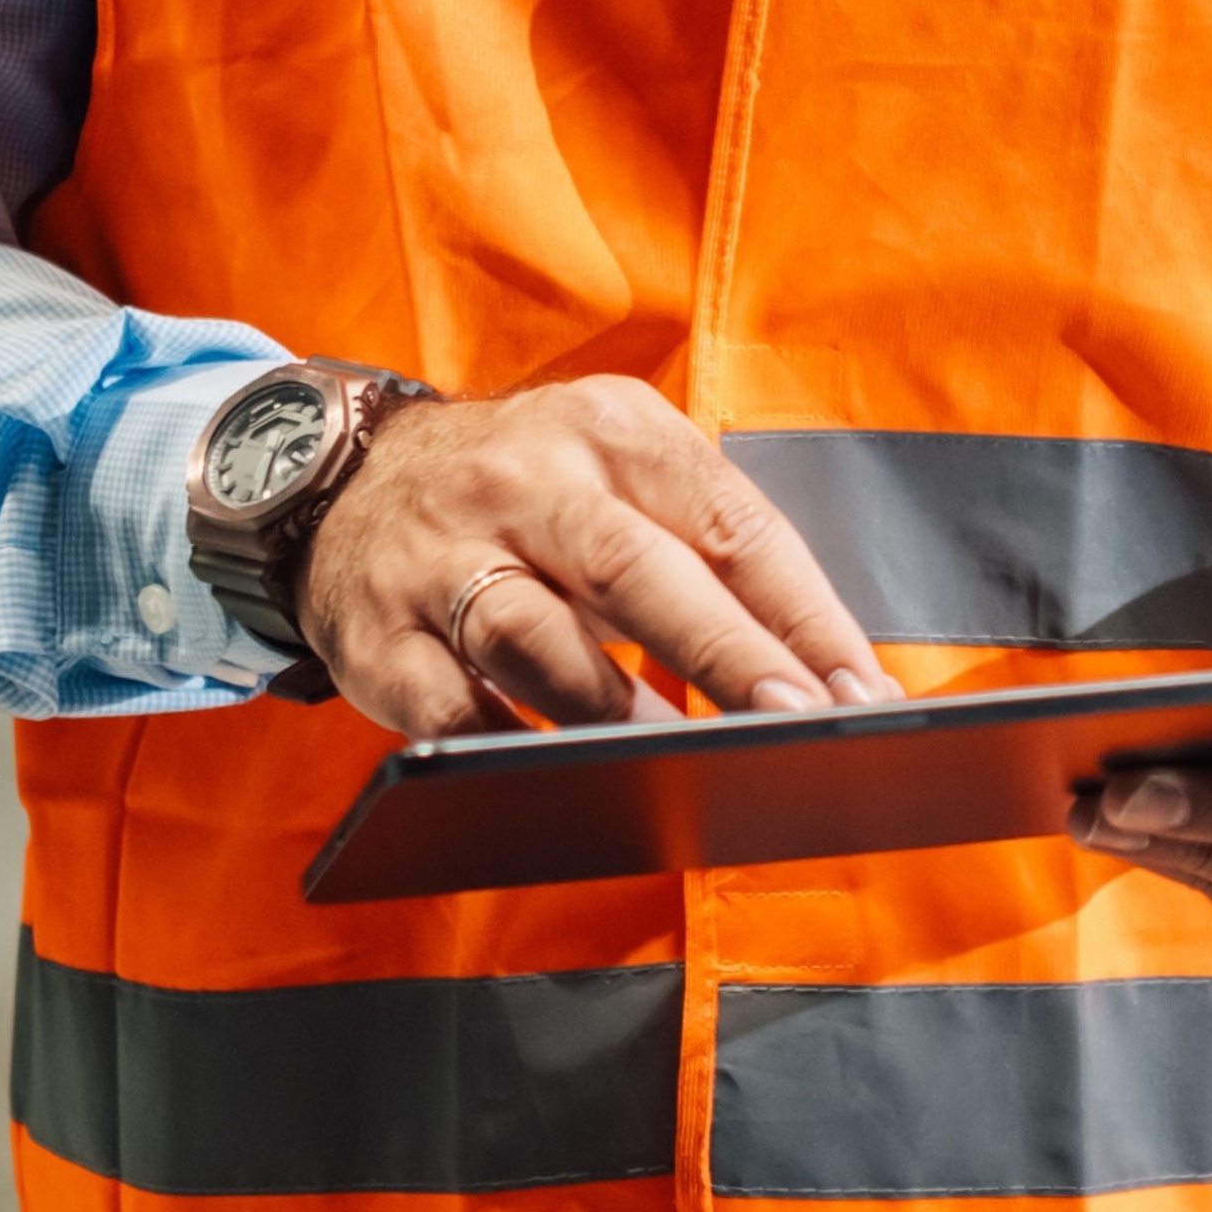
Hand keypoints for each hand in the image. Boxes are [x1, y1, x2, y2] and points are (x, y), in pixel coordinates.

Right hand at [297, 383, 895, 739]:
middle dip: (725, 652)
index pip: (730, 521)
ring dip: (615, 709)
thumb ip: (710, 550)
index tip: (861, 689)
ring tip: (688, 763)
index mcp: (612, 431)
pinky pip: (444, 707)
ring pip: (532, 636)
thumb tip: (821, 672)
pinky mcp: (379, 635)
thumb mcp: (622, 473)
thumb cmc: (530, 491)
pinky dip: (503, 747)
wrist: (351, 475)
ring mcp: (442, 557)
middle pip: (634, 569)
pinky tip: (556, 780)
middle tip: (798, 721)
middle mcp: (525, 481)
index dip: (804, 612)